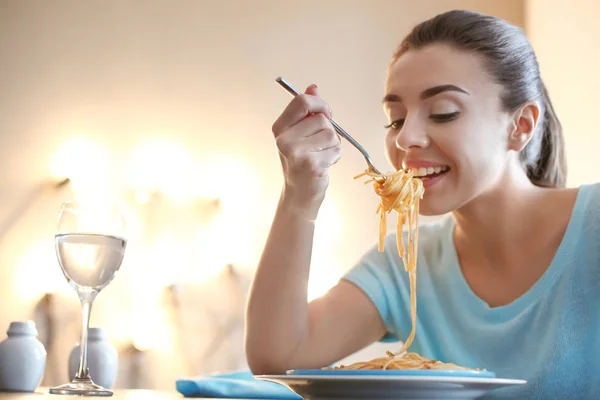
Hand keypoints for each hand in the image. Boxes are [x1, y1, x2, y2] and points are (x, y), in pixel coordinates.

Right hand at [272, 84, 341, 211]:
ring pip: (331, 134)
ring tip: (321, 155)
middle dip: (328, 130)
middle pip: (321, 119)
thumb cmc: (301, 162)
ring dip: (332, 144)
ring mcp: (297, 153)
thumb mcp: (299, 134)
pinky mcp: (312, 165)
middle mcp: (284, 140)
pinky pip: (335, 149)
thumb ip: (305, 111)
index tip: (326, 114)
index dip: (320, 104)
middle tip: (320, 144)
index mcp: (279, 128)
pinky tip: (323, 165)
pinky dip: (335, 156)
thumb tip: (313, 88)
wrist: (299, 194)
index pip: (302, 102)